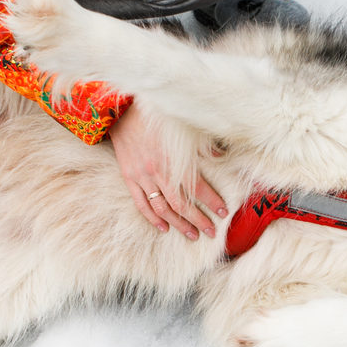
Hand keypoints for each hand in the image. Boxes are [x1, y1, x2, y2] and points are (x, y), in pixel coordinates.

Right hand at [107, 99, 226, 239]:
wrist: (123, 111)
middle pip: (182, 205)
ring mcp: (142, 177)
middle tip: (211, 232)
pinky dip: (152, 219)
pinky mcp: (129, 178)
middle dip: (199, 220)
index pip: (198, 189)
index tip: (224, 212)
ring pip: (162, 209)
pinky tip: (163, 228)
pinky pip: (141, 204)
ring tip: (192, 235)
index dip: (213, 202)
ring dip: (179, 224)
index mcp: (175, 160)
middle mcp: (159, 172)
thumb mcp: (182, 129)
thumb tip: (220, 157)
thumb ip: (202, 146)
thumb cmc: (155, 118)